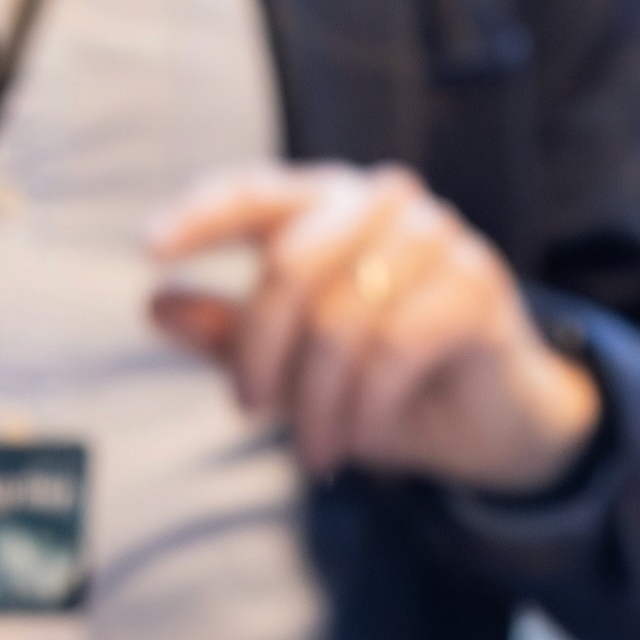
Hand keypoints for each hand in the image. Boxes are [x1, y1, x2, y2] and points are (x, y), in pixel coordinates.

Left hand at [147, 163, 603, 494]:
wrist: (490, 422)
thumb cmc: (383, 381)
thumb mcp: (295, 365)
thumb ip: (230, 332)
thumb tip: (155, 305)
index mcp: (331, 203)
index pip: (257, 190)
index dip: (202, 215)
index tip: (149, 251)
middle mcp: (384, 202)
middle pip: (291, 264)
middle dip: (259, 353)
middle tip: (247, 413)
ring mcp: (436, 237)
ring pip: (340, 319)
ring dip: (316, 402)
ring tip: (316, 448)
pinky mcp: (476, 285)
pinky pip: (394, 349)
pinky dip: (368, 408)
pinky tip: (365, 436)